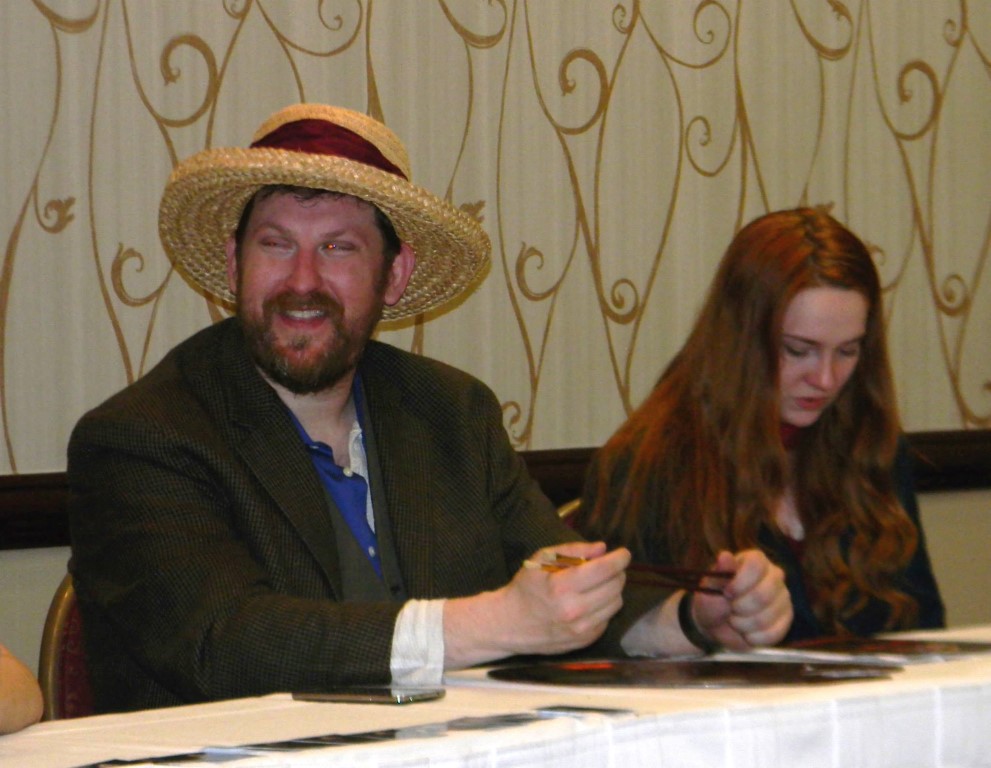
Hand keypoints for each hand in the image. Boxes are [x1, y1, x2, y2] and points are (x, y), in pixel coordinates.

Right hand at [443, 541, 629, 667]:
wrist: (510, 624)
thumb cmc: (526, 587)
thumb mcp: (541, 559)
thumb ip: (573, 550)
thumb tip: (603, 549)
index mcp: (561, 587)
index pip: (604, 570)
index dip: (619, 559)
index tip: (624, 553)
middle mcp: (573, 611)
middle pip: (615, 586)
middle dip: (616, 572)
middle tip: (608, 567)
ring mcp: (580, 630)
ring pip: (616, 603)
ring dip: (612, 590)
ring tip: (597, 585)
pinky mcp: (584, 642)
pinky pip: (607, 619)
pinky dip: (603, 608)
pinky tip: (589, 602)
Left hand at [691, 549, 791, 649]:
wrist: (716, 625)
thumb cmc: (713, 600)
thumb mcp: (710, 587)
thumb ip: (720, 573)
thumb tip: (725, 555)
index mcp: (755, 560)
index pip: (756, 565)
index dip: (740, 582)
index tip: (727, 593)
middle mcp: (774, 575)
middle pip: (763, 595)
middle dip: (740, 608)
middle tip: (730, 609)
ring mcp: (783, 597)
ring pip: (767, 617)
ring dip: (743, 625)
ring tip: (735, 621)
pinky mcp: (786, 619)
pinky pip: (774, 633)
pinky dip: (753, 637)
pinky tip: (746, 632)